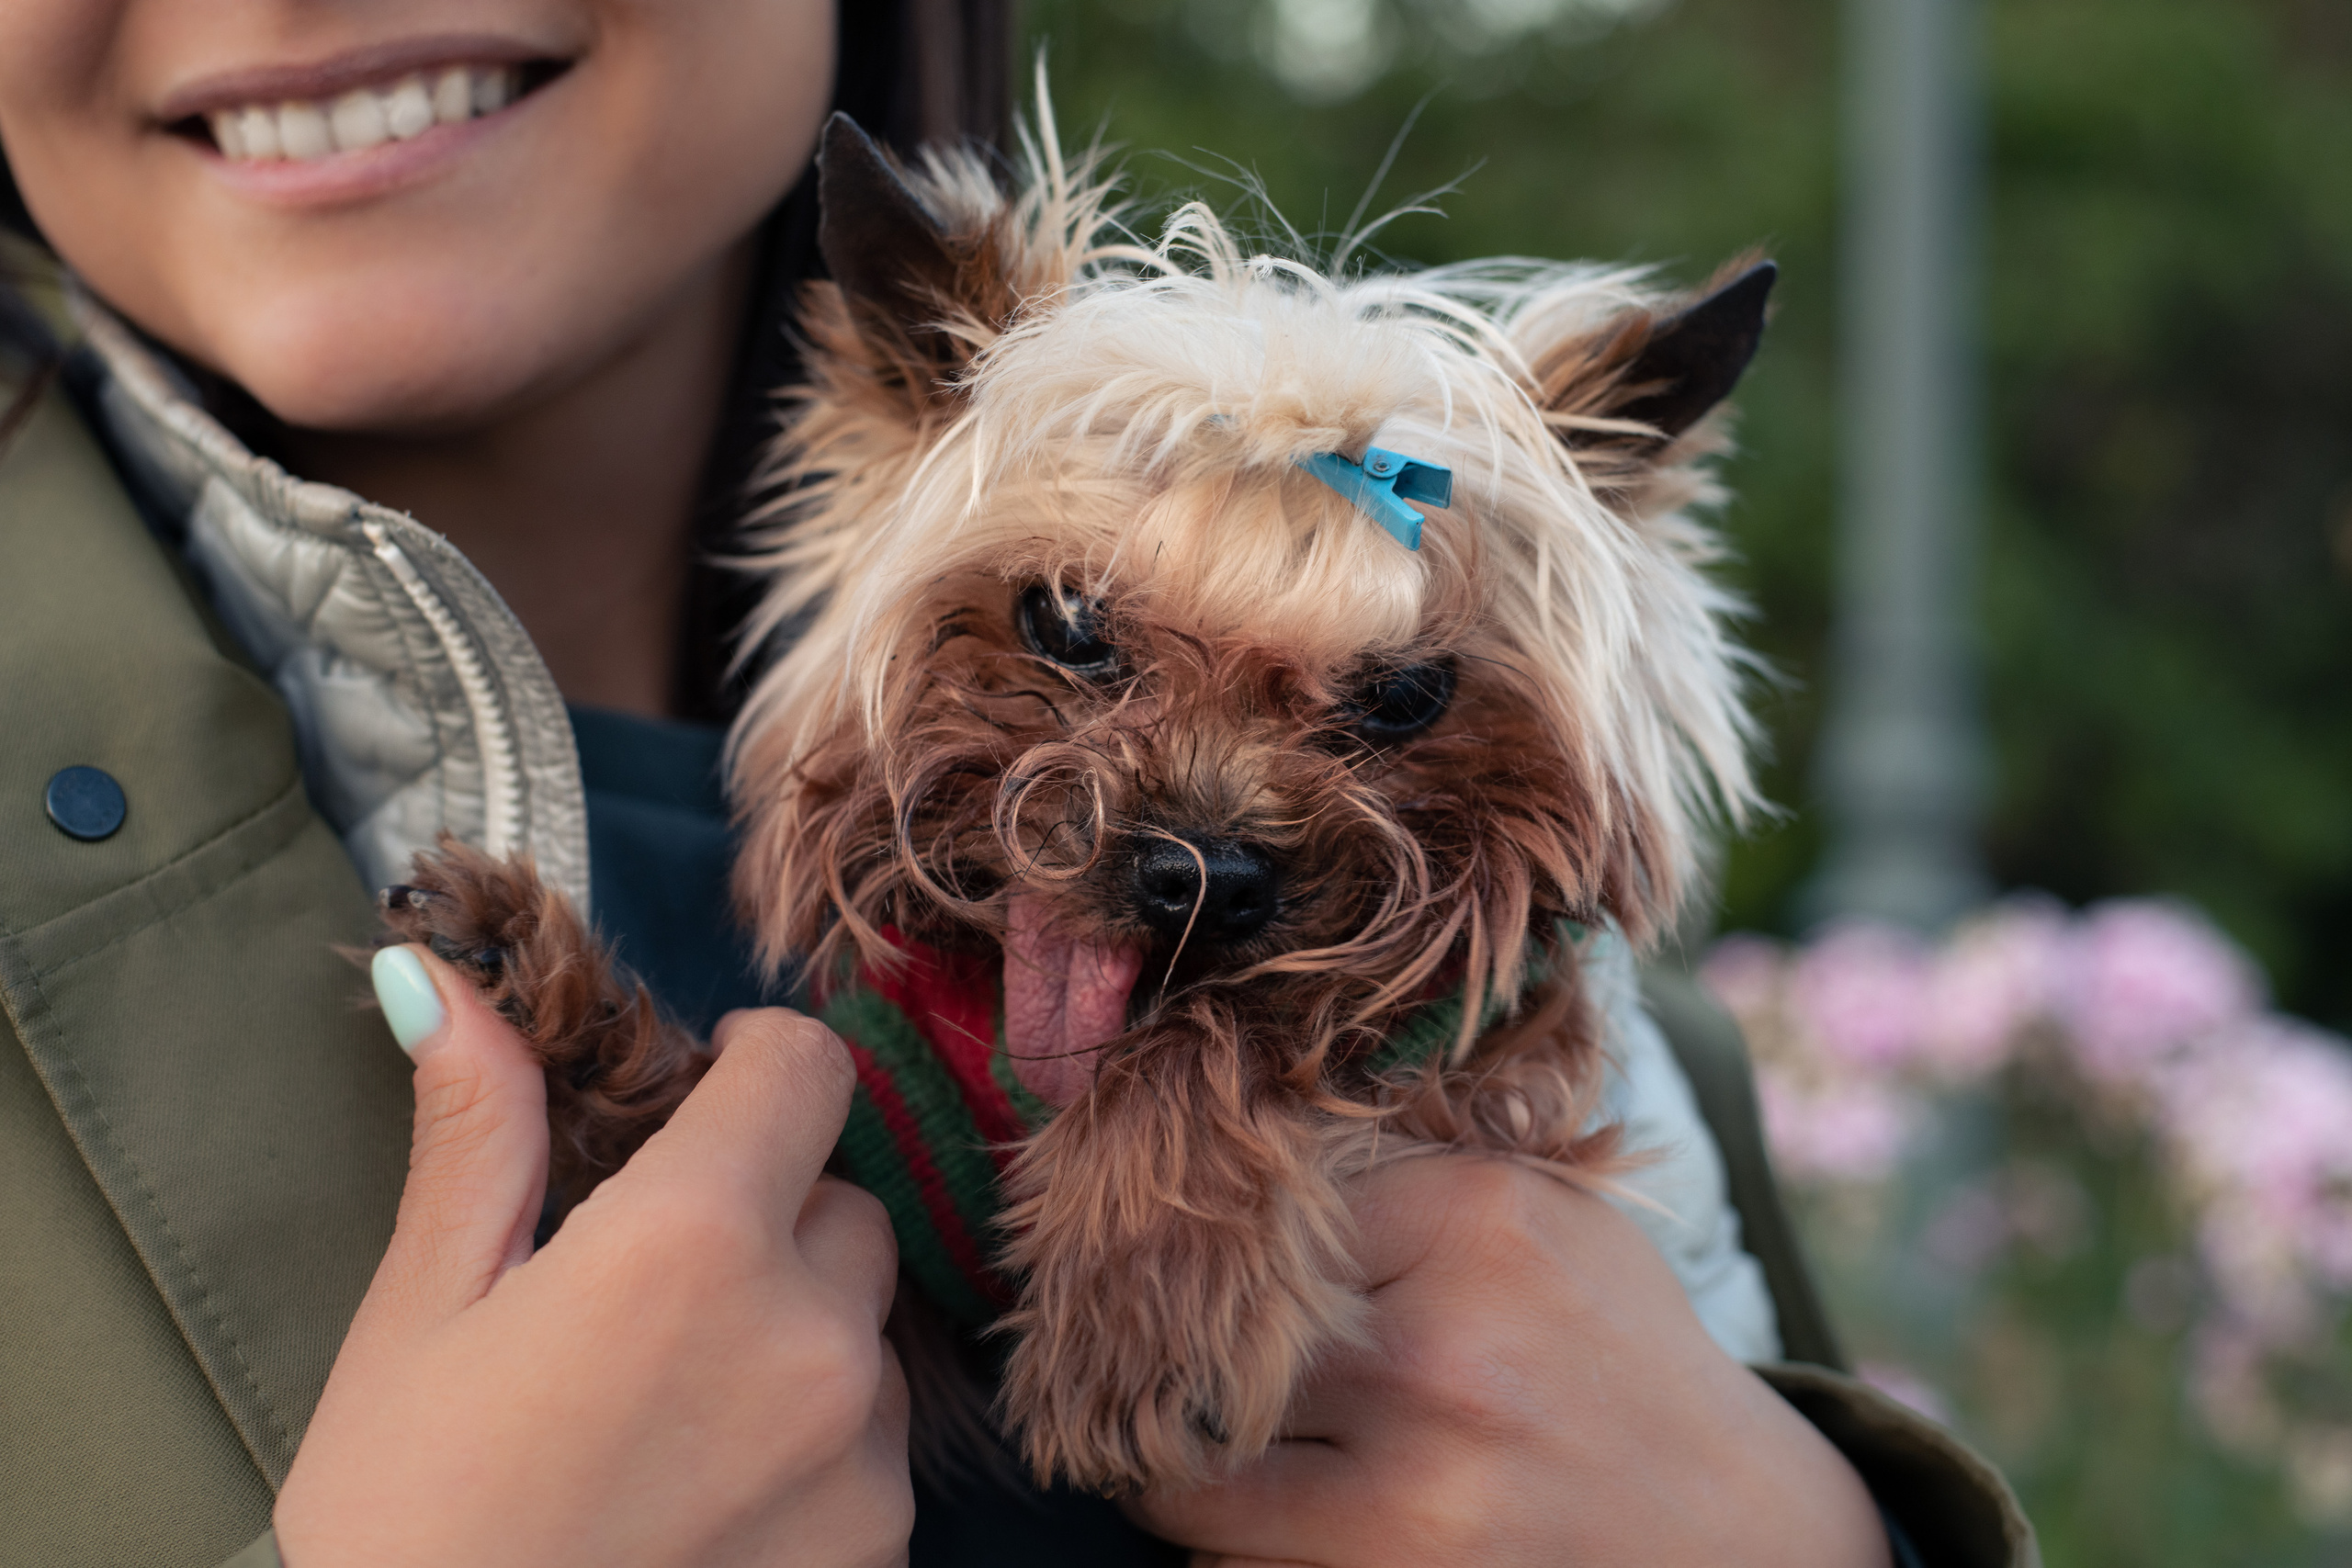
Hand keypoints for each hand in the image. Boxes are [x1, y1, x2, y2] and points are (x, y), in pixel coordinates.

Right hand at [276, 949, 911, 1567]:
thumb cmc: (405, 1523)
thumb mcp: (422, 1315)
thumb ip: (479, 1134)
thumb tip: (450, 979)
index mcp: (691, 1244)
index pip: (806, 1071)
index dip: (757, 1060)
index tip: (706, 1089)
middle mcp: (812, 1337)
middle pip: (843, 1204)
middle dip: (767, 1212)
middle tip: (652, 1286)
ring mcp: (863, 1456)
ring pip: (864, 1329)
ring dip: (796, 1335)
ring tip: (668, 1414)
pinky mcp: (882, 1551)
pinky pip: (873, 1445)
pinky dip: (814, 1445)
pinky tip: (708, 1498)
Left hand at [1127, 1156, 1888, 1567]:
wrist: (1735, 1524)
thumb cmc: (1613, 1350)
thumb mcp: (1540, 1215)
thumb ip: (1402, 1170)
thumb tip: (1227, 1149)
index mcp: (1471, 1222)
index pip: (1253, 1219)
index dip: (1203, 1249)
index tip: (1165, 1265)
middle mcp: (1438, 1349)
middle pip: (1206, 1341)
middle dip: (1170, 1357)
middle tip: (1146, 1358)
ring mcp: (1421, 1484)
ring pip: (1194, 1471)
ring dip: (1183, 1466)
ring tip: (1201, 1445)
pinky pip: (1238, 1563)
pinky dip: (1234, 1546)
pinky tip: (1276, 1518)